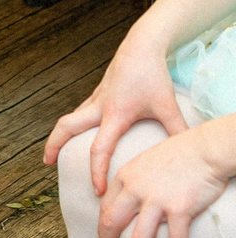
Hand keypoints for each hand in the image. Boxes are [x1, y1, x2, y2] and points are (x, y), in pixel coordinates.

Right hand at [47, 25, 191, 193]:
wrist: (141, 47)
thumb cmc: (154, 76)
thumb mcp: (169, 106)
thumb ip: (178, 131)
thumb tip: (190, 154)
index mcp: (114, 114)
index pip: (100, 148)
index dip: (97, 171)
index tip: (98, 190)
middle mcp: (99, 107)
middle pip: (66, 127)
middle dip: (53, 145)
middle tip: (46, 163)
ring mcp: (96, 98)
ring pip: (69, 118)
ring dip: (59, 134)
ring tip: (54, 151)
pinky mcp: (98, 93)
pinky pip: (79, 112)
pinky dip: (73, 124)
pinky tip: (78, 132)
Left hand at [98, 124, 232, 237]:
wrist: (204, 149)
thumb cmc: (179, 154)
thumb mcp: (145, 161)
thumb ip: (134, 180)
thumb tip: (130, 199)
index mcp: (124, 177)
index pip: (105, 208)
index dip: (102, 227)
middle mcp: (135, 190)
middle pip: (112, 224)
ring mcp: (156, 200)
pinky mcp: (179, 209)